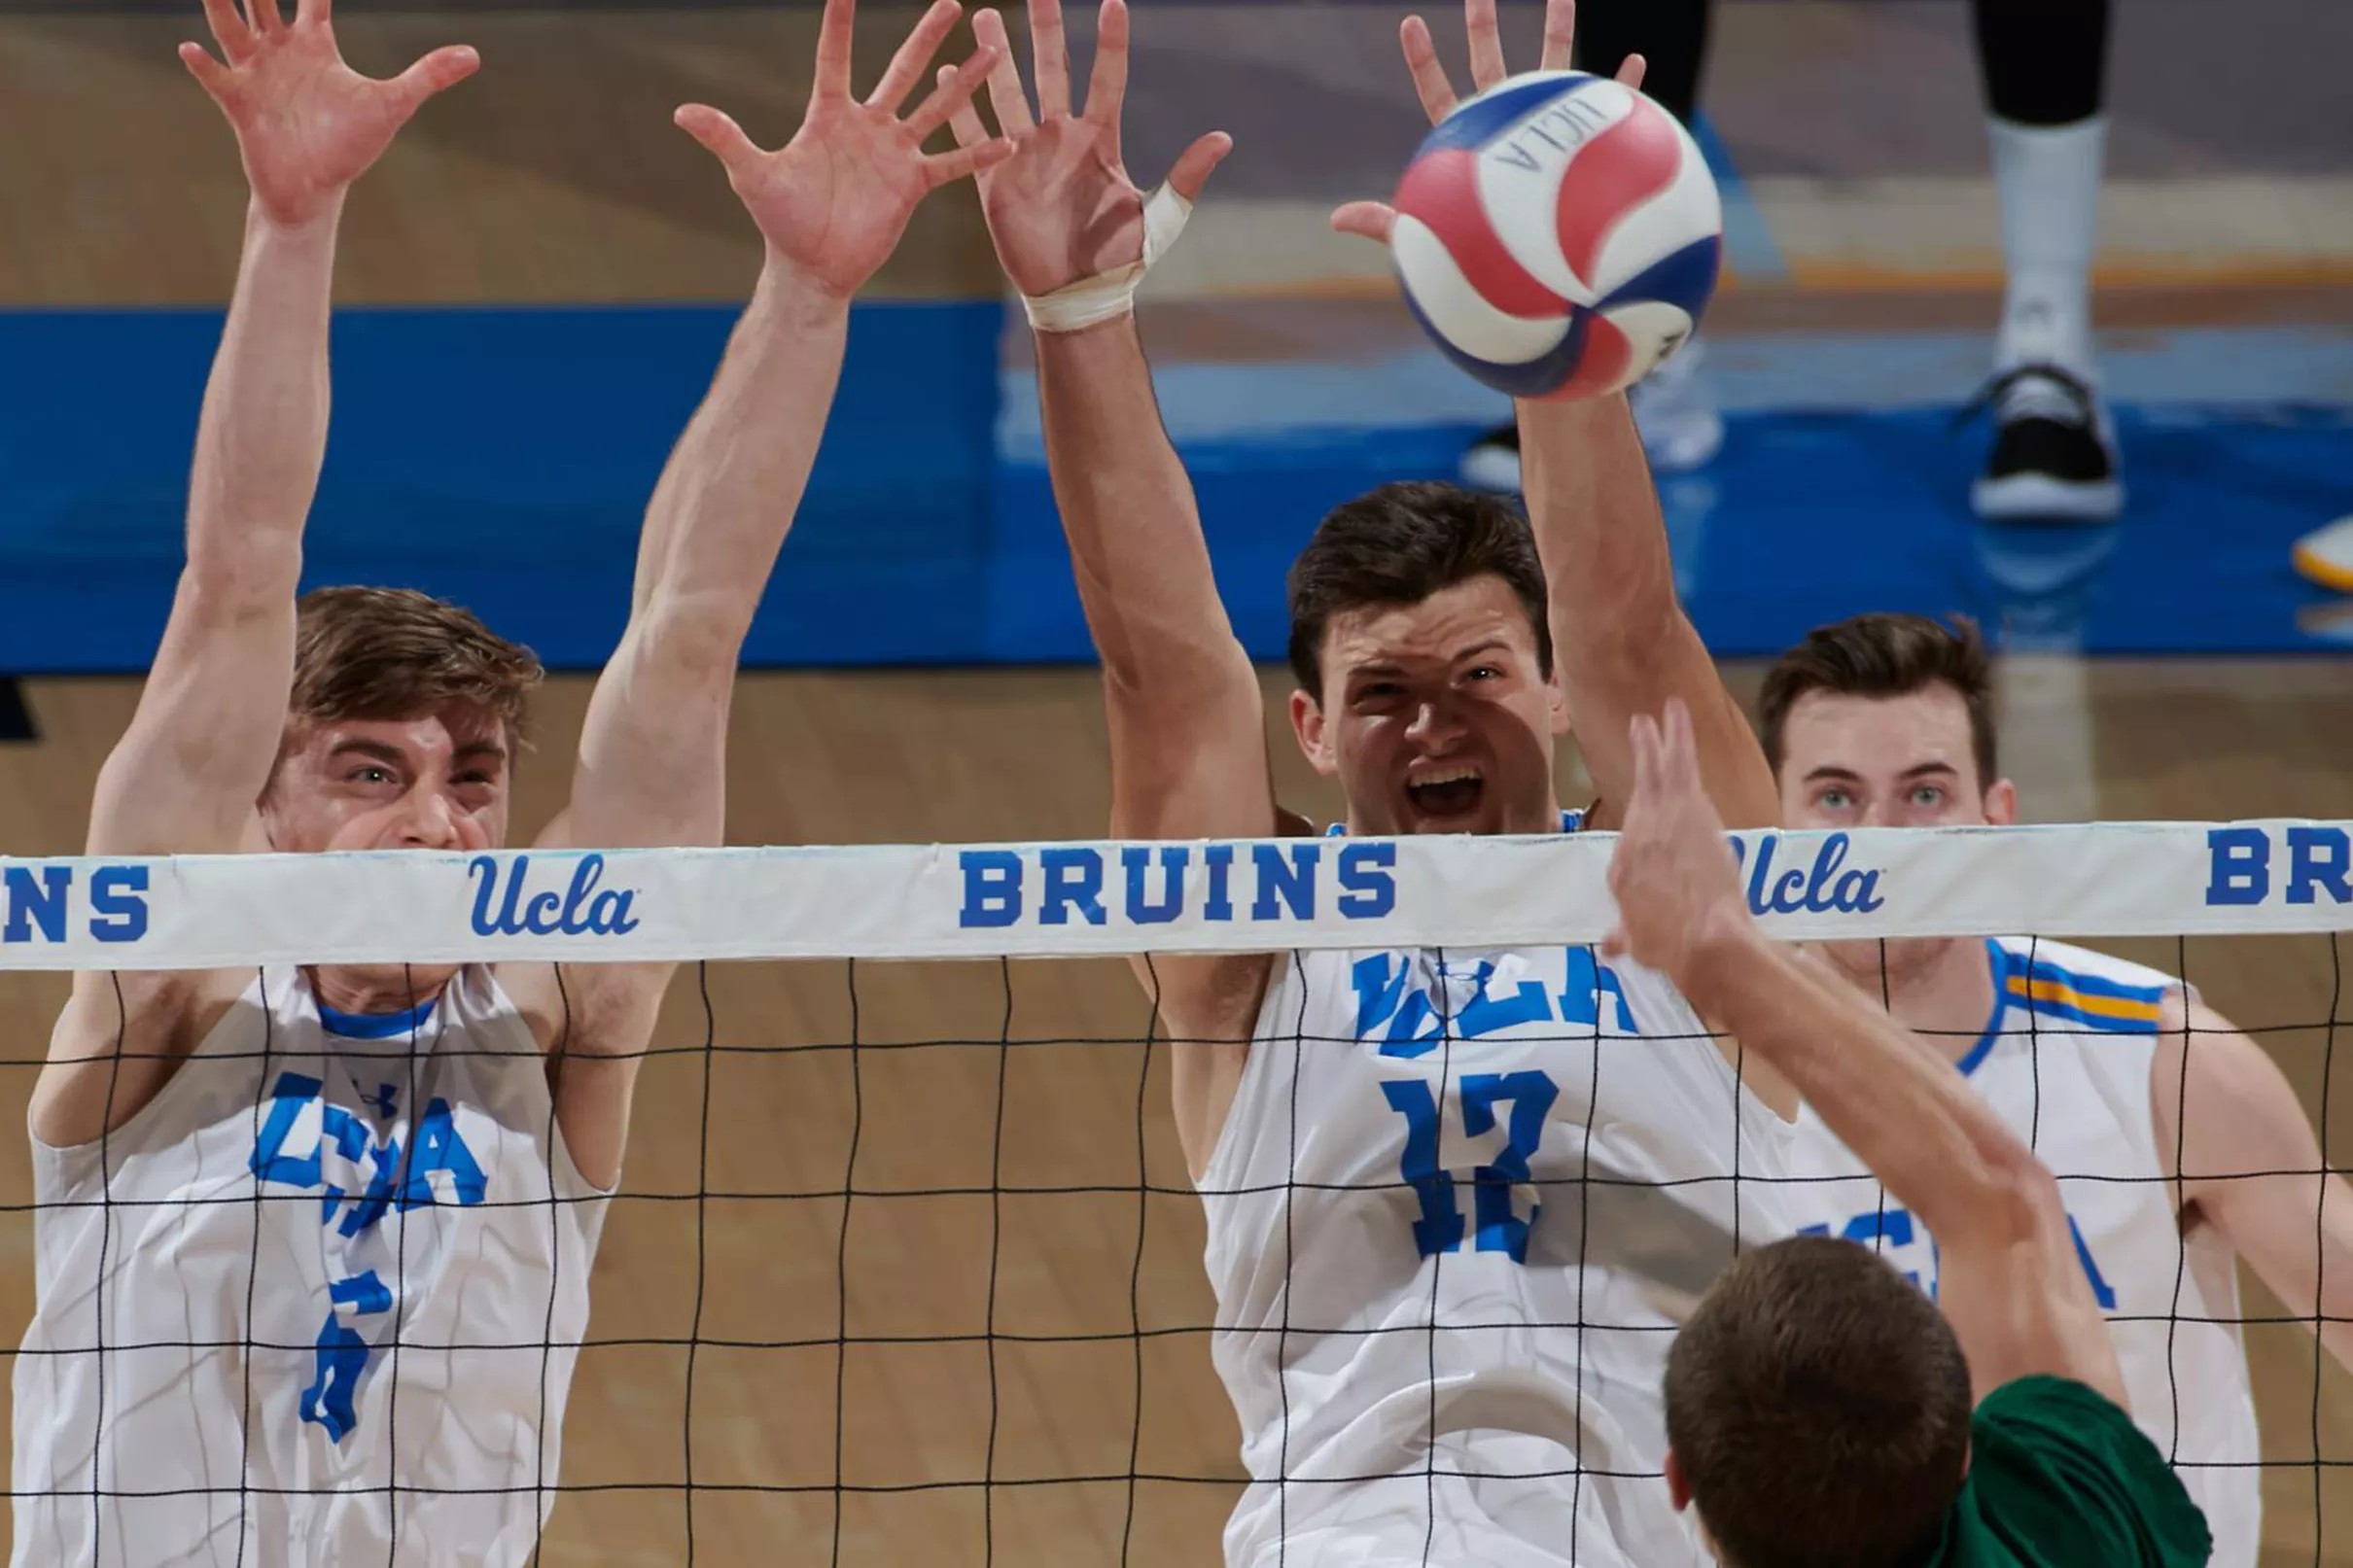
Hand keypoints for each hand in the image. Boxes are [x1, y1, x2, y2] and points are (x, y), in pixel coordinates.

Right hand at [181, 0, 478, 228]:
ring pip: (230, 24)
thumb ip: (428, 75)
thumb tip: (475, 55)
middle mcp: (280, 50)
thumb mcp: (393, 104)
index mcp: (314, 44)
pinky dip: (202, 64)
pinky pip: (215, 77)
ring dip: (221, 3)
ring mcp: (256, 73)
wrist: (317, 190)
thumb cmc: (350, 145)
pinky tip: (190, 49)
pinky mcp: (239, 103)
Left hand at [676, 0, 1012, 300]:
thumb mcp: (753, 175)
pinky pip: (951, 163)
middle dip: (925, 37)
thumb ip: (726, 139)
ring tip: (993, 50)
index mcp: (828, 116)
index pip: (834, 56)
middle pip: (901, 70)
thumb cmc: (781, 220)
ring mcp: (893, 153)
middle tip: (952, 3)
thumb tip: (683, 112)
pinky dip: (978, 153)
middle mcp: (866, 126)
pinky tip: (1008, 141)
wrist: (813, 268)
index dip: (841, 20)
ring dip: (964, 82)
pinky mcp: (912, 184)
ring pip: (935, 107)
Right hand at [944, 0, 1228, 300]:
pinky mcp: (996, 180)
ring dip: (995, 57)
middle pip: (1051, 72)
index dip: (1110, 42)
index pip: (1107, 79)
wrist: (1076, 296)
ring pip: (1008, 93)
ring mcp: (1027, 156)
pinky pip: (975, 136)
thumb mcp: (1160, 219)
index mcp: (1100, 141)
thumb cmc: (1120, 260)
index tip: (1113, 1)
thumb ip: (1185, 177)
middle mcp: (1062, 139)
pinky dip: (961, 107)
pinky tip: (947, 72)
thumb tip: (1223, 138)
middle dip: (1043, 30)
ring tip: (983, 16)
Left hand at [1330, 0, 1643, 244]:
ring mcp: (1548, 134)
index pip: (1438, 93)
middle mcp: (1506, 129)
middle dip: (1483, 27)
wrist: (1533, 285)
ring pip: (1552, 71)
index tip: (1409, 22)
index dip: (1423, 60)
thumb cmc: (1477, 266)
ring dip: (1557, 32)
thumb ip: (1385, 224)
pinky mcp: (1587, 149)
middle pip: (1491, 66)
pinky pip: (1608, 112)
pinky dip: (1622, 89)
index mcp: (1469, 142)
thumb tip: (1335, 220)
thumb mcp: (1428, 240)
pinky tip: (1634, 62)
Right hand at [1602, 700, 1750, 982]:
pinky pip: (1679, 761)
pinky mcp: (1685, 806)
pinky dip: (1677, 734)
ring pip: (1656, 768)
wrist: (1701, 938)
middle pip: (1638, 790)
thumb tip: (1609, 946)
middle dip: (1640, 756)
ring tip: (1659, 712)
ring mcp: (1659, 818)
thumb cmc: (1671, 945)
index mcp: (1622, 871)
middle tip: (1640, 728)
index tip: (1653, 841)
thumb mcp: (1641, 944)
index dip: (1644, 841)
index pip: (1631, 845)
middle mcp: (1635, 838)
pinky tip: (1676, 712)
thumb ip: (1625, 938)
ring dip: (1657, 738)